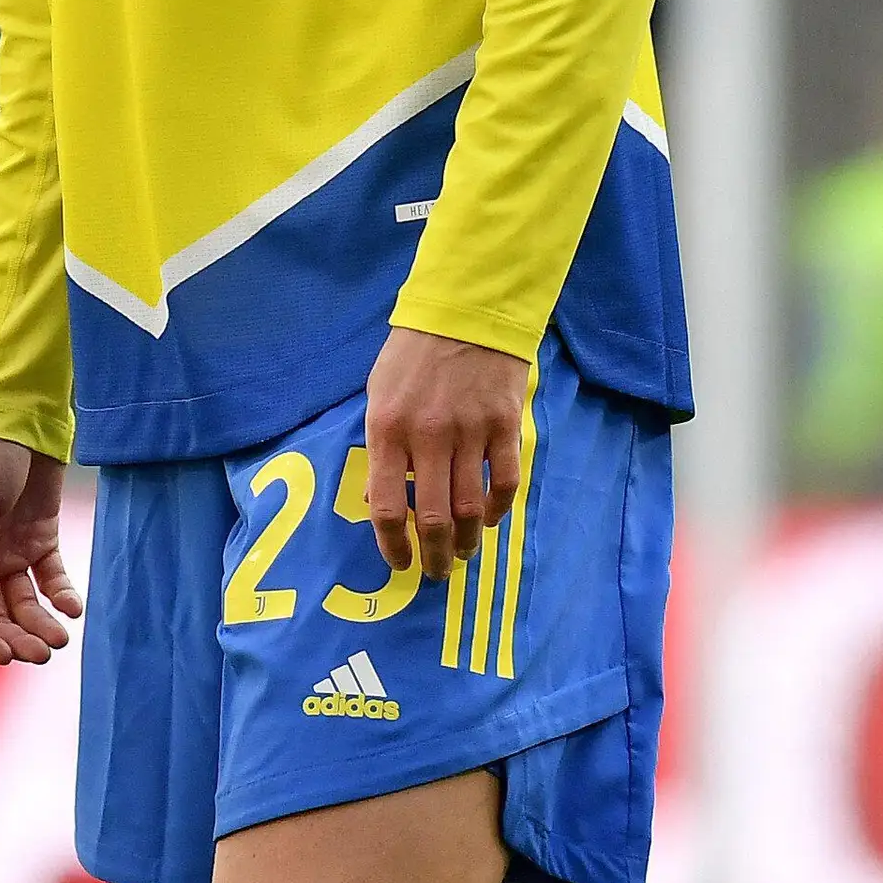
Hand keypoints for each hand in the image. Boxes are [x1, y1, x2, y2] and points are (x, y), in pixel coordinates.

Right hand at [0, 435, 80, 665]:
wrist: (21, 412)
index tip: (3, 655)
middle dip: (13, 637)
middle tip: (42, 652)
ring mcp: (7, 550)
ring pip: (20, 604)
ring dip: (37, 624)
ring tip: (60, 637)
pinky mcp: (38, 539)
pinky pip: (48, 577)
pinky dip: (59, 594)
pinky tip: (73, 607)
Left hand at [358, 327, 531, 581]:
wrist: (464, 310)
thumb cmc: (412, 354)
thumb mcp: (378, 393)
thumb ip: (381, 445)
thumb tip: (381, 498)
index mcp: (387, 429)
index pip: (384, 506)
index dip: (391, 546)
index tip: (398, 563)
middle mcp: (427, 436)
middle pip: (431, 518)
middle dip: (434, 556)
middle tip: (437, 572)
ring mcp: (469, 432)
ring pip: (470, 508)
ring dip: (468, 540)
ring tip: (464, 552)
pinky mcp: (503, 425)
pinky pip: (504, 482)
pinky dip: (498, 509)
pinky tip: (491, 518)